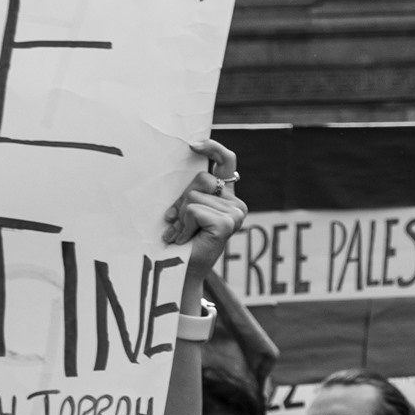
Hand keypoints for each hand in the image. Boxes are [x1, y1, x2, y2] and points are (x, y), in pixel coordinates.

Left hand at [163, 140, 246, 280]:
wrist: (184, 269)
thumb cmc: (183, 239)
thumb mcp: (187, 208)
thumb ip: (192, 190)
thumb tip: (186, 160)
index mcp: (227, 197)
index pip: (227, 162)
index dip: (213, 148)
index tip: (193, 145)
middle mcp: (236, 204)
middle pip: (201, 179)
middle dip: (181, 199)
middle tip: (178, 222)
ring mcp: (235, 214)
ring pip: (194, 195)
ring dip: (181, 215)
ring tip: (183, 233)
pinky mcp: (227, 223)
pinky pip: (193, 209)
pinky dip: (184, 225)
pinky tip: (187, 238)